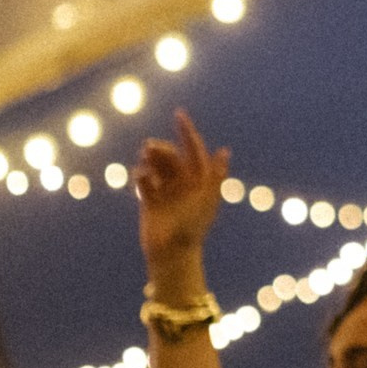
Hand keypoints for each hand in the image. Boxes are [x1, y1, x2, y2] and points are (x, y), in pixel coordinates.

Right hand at [134, 110, 227, 276]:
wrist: (172, 254)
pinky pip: (144, 181)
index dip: (187, 132)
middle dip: (162, 149)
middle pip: (171, 156)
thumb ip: (215, 175)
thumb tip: (225, 150)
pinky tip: (141, 178)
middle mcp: (183, 183)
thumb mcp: (207, 199)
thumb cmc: (194, 228)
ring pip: (156, 166)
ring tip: (145, 160)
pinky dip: (141, 176)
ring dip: (151, 159)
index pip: (193, 150)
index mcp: (199, 180)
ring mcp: (166, 192)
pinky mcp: (150, 202)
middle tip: (150, 148)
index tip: (179, 114)